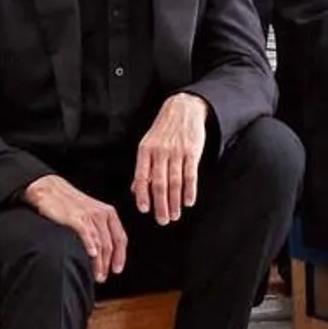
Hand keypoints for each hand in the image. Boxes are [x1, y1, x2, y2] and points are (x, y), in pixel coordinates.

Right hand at [24, 176, 127, 279]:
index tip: (117, 269)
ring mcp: (88, 216)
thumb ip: (99, 228)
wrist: (50, 190)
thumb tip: (104, 252)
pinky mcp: (75, 217)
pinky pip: (87, 234)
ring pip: (99, 243)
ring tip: (97, 274)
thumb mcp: (90, 213)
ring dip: (99, 262)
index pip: (120, 238)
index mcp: (108, 213)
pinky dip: (90, 245)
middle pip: (110, 244)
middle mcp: (101, 214)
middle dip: (108, 264)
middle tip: (103, 277)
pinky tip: (91, 255)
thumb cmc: (69, 204)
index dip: (120, 256)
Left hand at [133, 95, 207, 224]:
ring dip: (175, 201)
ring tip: (175, 214)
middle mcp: (160, 151)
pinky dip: (190, 190)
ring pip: (175, 182)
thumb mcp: (148, 144)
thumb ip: (143, 168)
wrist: (183, 108)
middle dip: (160, 205)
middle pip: (159, 183)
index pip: (141, 177)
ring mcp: (177, 151)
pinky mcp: (192, 151)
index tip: (144, 210)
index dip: (142, 195)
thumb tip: (135, 191)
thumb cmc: (163, 130)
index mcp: (145, 151)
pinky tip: (188, 201)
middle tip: (162, 220)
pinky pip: (190, 174)